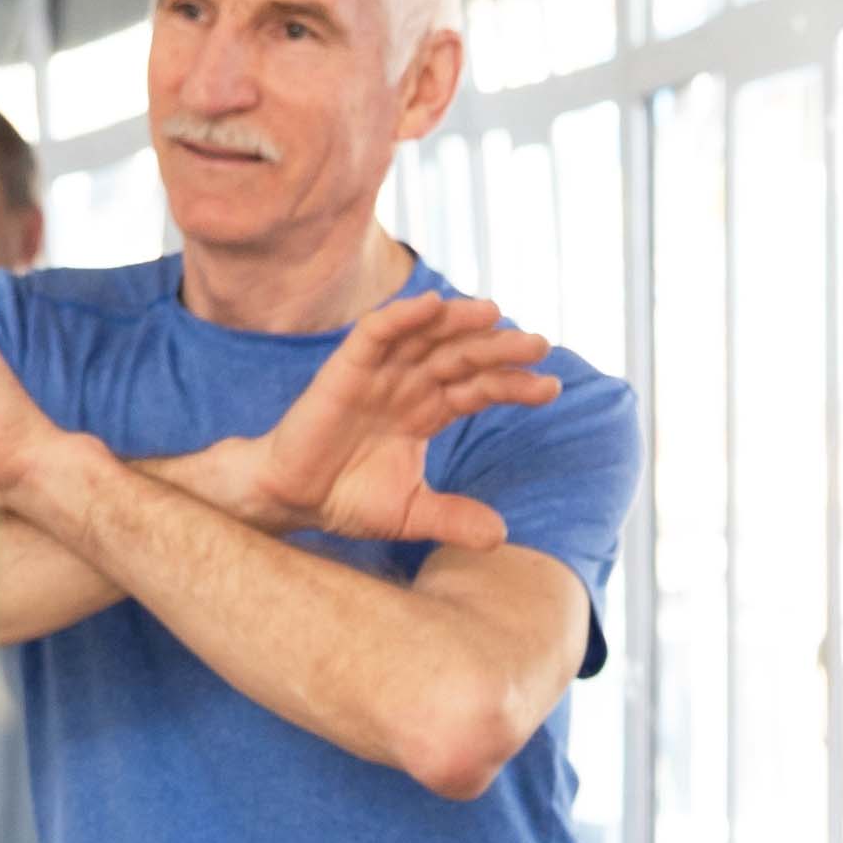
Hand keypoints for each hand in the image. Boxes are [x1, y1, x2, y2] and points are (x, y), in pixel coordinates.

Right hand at [245, 295, 560, 546]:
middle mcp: (406, 386)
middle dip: (499, 349)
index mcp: (426, 412)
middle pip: (461, 357)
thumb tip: (502, 538)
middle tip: (540, 344)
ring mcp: (377, 374)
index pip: (478, 389)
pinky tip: (431, 305)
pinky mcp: (344, 369)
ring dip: (458, 323)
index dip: (513, 385)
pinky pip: (375, 334)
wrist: (291, 499)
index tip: (551, 388)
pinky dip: (402, 317)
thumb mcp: (411, 512)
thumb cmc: (347, 499)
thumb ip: (454, 519)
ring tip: (495, 313)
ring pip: (425, 338)